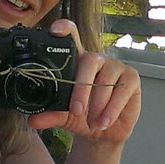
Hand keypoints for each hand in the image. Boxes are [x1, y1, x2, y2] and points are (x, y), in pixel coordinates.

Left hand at [27, 19, 141, 145]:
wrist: (105, 133)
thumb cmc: (84, 117)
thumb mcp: (64, 117)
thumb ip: (50, 115)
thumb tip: (32, 120)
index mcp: (77, 62)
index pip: (72, 37)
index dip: (65, 30)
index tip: (55, 31)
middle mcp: (97, 60)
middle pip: (89, 61)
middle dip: (81, 89)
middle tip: (76, 111)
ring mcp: (116, 67)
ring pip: (106, 80)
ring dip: (98, 105)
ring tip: (92, 123)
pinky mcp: (131, 78)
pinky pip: (121, 91)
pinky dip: (111, 109)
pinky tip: (104, 122)